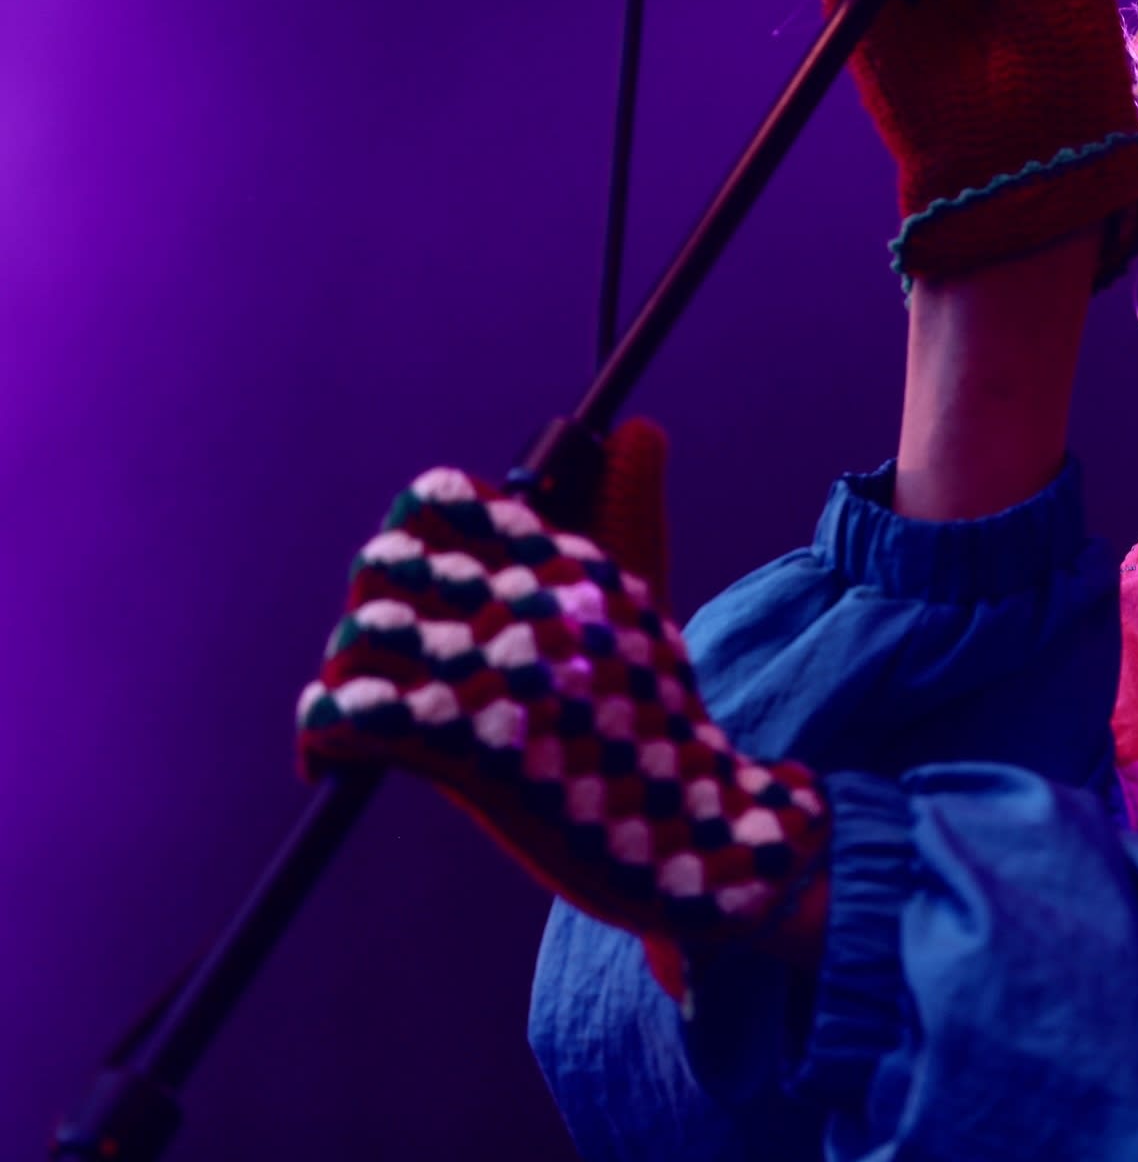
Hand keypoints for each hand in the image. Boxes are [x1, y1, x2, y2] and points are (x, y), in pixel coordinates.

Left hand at [297, 421, 824, 990]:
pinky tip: (334, 759)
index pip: (447, 500)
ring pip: (359, 636)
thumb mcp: (636, 609)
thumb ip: (626, 512)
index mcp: (568, 564)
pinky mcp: (471, 745)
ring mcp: (500, 671)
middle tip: (384, 660)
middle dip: (371, 610)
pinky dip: (324, 735)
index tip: (420, 585)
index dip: (412, 537)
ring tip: (361, 717)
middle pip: (385, 562)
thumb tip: (640, 426)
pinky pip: (349, 712)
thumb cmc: (653, 721)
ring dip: (346, 678)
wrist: (691, 832)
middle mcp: (534, 602)